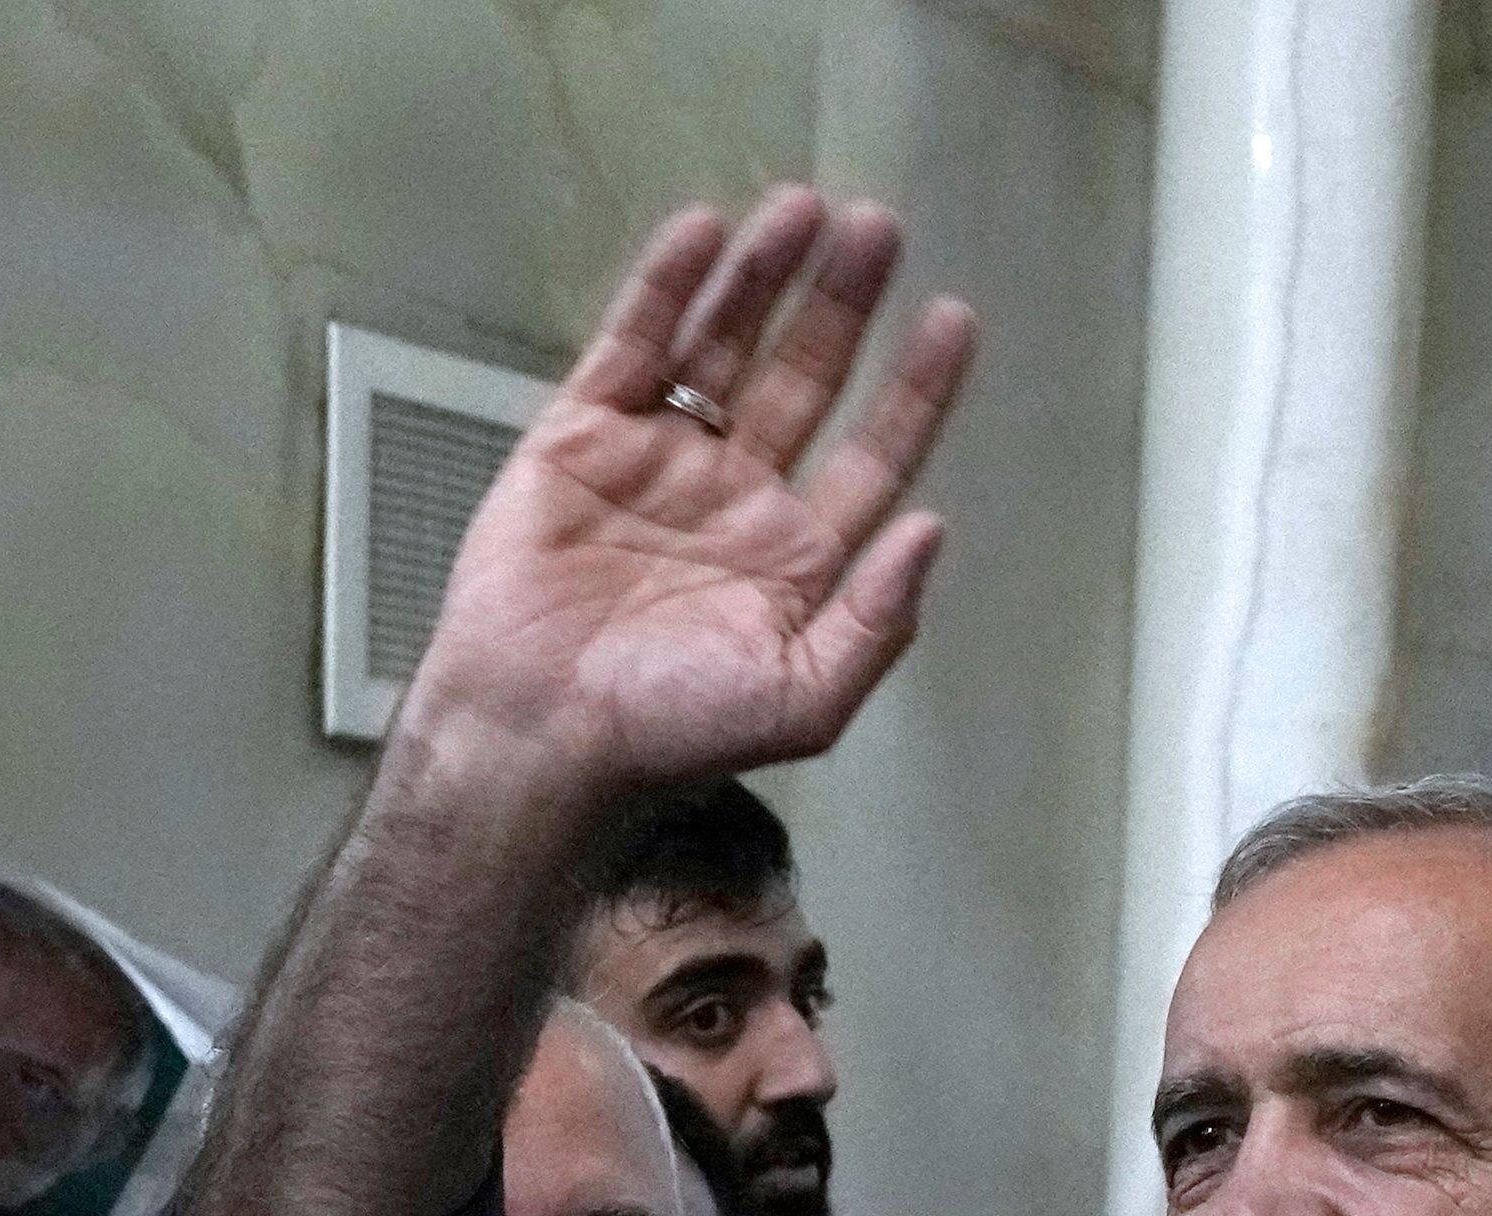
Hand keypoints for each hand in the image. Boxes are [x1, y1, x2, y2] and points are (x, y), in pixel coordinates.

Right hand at [406, 184, 979, 792]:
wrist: (538, 733)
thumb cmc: (671, 733)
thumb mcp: (803, 699)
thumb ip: (877, 620)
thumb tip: (934, 527)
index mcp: (797, 558)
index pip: (875, 453)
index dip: (916, 389)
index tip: (953, 319)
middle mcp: (736, 497)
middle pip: (804, 378)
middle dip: (843, 306)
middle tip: (880, 228)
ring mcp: (658, 460)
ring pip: (721, 347)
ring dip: (763, 278)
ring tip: (805, 207)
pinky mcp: (580, 436)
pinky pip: (632, 347)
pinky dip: (667, 290)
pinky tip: (706, 233)